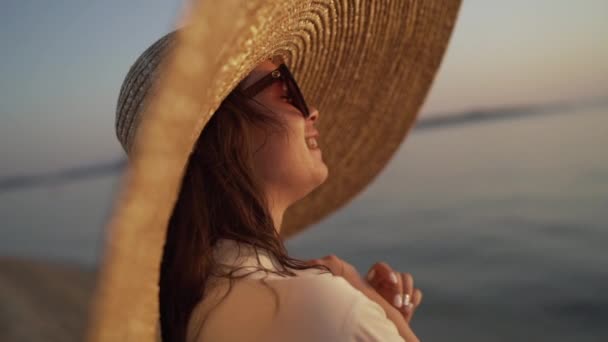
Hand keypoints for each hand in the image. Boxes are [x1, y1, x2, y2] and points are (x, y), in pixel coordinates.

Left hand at [305, 255, 419, 341]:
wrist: (365, 329)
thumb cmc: (348, 309)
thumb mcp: (342, 291)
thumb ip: (330, 273)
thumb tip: (312, 261)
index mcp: (370, 279)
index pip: (381, 268)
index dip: (386, 273)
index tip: (389, 283)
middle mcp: (383, 283)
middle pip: (399, 274)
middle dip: (400, 287)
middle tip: (397, 303)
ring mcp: (396, 292)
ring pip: (407, 281)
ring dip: (407, 292)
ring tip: (403, 308)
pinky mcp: (405, 302)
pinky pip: (415, 294)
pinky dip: (413, 300)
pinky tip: (407, 310)